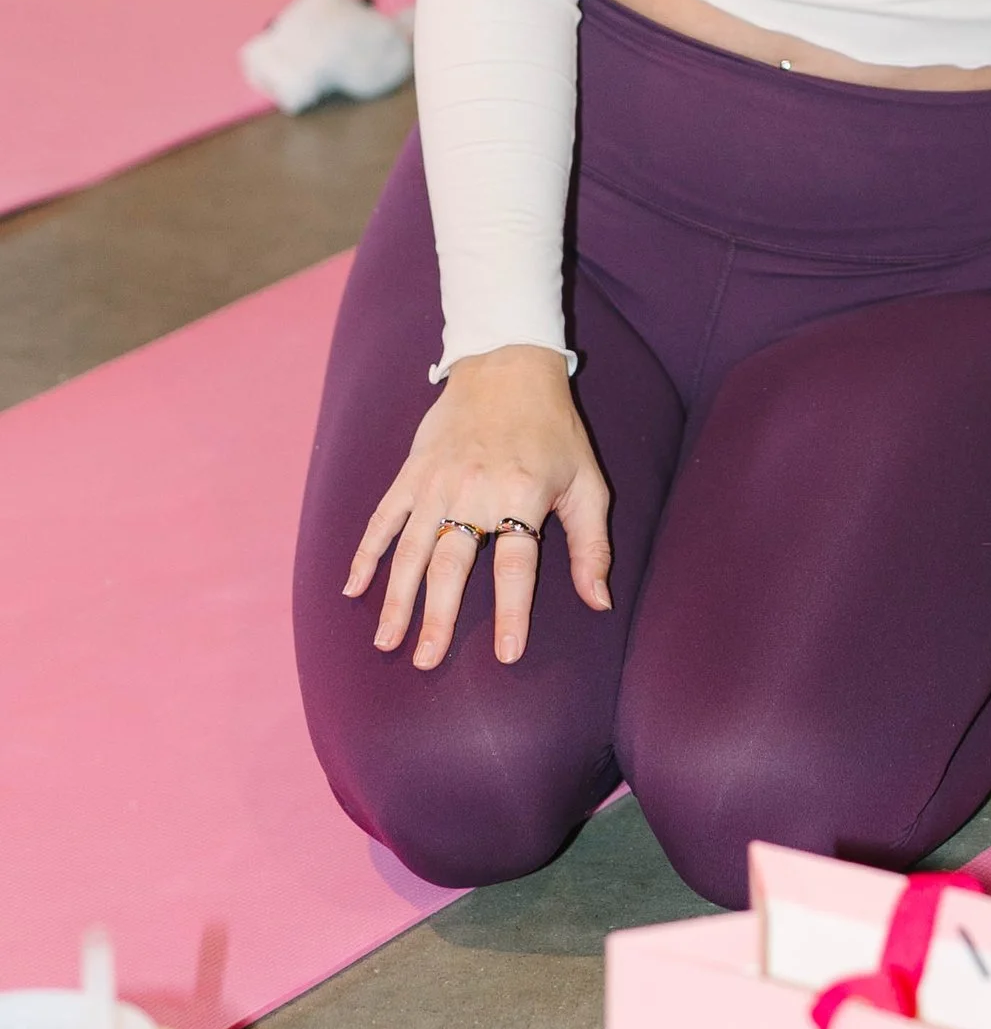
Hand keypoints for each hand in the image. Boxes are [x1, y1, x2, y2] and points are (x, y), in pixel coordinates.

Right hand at [346, 346, 610, 668]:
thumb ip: (592, 545)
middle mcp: (473, 490)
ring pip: (410, 550)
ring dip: (397, 598)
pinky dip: (365, 553)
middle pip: (451, 564)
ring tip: (387, 642)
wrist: (508, 366)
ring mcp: (436, 482)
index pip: (516, 564)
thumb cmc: (555, 431)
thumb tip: (600, 603)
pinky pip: (383, 519)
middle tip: (426, 662)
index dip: (513, 611)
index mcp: (521, 495)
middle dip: (437, 617)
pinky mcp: (411, 474)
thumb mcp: (587, 482)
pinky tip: (351, 589)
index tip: (507, 654)